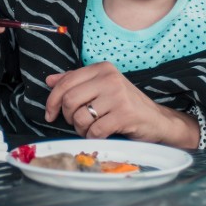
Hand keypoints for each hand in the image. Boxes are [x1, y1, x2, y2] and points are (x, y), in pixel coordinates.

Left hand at [44, 62, 198, 147]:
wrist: (156, 120)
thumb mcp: (101, 88)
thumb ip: (75, 82)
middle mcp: (110, 78)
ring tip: (91, 128)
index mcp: (101, 69)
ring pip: (80, 117)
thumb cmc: (124, 104)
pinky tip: (101, 134)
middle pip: (69, 99)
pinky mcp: (124, 114)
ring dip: (81, 129)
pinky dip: (93, 137)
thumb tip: (49, 80)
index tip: (50, 114)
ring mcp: (118, 96)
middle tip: (75, 123)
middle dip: (67, 116)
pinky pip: (94, 130)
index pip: (65, 82)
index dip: (52, 100)